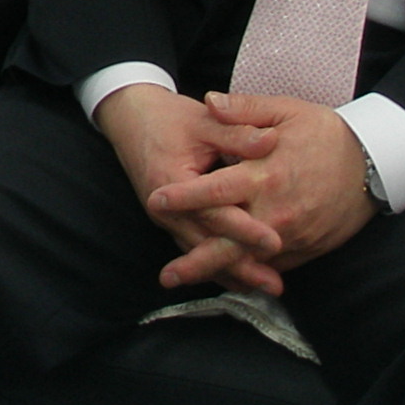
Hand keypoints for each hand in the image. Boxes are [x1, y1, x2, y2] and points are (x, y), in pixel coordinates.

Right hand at [95, 83, 285, 295]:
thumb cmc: (168, 118)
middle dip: (241, 265)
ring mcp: (166, 218)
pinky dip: (217, 264)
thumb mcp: (203, 120)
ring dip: (232, 271)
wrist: (130, 118)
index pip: (212, 212)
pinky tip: (243, 278)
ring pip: (200, 252)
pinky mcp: (172, 221)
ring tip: (265, 286)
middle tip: (274, 284)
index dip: (244, 228)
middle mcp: (165, 208)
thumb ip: (236, 132)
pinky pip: (195, 248)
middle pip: (206, 243)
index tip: (274, 241)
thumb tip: (271, 140)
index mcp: (170, 181)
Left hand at [141, 91, 378, 294]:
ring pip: (249, 261)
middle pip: (229, 242)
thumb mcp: (287, 112)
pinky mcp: (306, 248)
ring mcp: (292, 235)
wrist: (374, 164)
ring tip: (185, 280)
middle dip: (195, 260)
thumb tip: (209, 101)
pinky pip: (272, 266)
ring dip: (217, 273)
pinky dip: (247, 273)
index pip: (217, 190)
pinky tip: (225, 278)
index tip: (156, 201)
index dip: (185, 198)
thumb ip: (245, 110)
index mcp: (266, 174)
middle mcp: (276, 211)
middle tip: (165, 275)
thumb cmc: (326, 134)